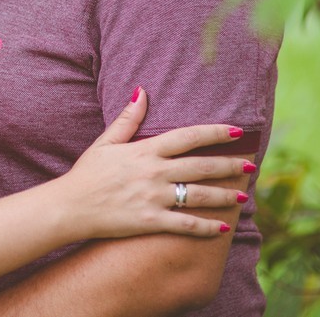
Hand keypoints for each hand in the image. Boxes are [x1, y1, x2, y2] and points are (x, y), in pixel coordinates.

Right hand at [58, 87, 249, 239]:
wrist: (69, 206)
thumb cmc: (87, 174)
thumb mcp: (105, 142)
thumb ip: (128, 119)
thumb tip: (142, 92)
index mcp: (145, 151)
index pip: (187, 137)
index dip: (214, 133)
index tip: (236, 131)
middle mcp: (154, 173)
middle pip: (201, 166)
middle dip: (229, 165)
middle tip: (250, 164)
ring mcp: (153, 198)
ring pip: (198, 196)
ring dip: (224, 196)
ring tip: (242, 196)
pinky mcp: (150, 222)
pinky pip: (185, 225)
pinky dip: (205, 228)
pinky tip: (221, 228)